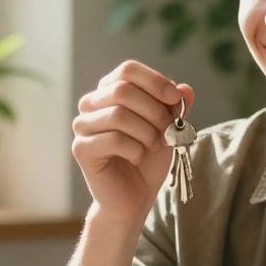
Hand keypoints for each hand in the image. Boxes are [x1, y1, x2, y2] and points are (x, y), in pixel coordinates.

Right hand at [72, 60, 193, 222]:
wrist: (134, 196)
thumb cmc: (149, 158)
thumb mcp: (168, 127)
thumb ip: (175, 106)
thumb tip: (185, 89)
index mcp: (109, 90)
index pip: (128, 70)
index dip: (155, 81)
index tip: (175, 99)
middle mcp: (90, 103)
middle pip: (122, 90)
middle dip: (154, 111)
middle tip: (167, 131)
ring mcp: (82, 125)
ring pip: (118, 115)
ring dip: (146, 133)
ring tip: (154, 146)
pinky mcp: (81, 148)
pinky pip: (114, 140)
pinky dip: (135, 150)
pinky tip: (137, 158)